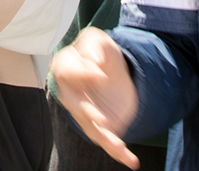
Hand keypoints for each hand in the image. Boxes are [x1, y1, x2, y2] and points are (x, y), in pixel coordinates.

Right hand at [51, 28, 140, 167]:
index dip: (83, 74)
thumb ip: (94, 45)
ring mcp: (86, 115)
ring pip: (93, 129)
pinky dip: (120, 153)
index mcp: (66, 70)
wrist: (111, 72)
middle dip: (89, 114)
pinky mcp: (101, 127)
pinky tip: (131, 161)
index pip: (68, 73)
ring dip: (106, 139)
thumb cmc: (99, 55)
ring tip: (118, 146)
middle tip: (102, 120)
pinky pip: (109, 142)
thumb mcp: (98, 41)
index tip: (99, 72)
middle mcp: (72, 96)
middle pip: (77, 107)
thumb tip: (94, 60)